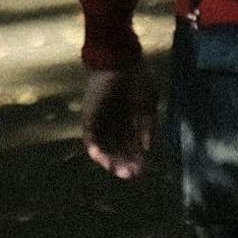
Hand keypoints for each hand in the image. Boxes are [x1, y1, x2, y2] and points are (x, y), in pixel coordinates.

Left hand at [82, 64, 154, 180]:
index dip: (136, 161)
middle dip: (123, 164)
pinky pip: (90, 138)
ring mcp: (102, 123)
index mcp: (131, 124)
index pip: (132, 148)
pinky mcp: (90, 118)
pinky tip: (101, 158)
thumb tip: (146, 150)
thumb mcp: (148, 108)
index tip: (141, 171)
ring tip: (118, 170)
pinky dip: (94, 149)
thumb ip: (147, 128)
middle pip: (117, 152)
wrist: (121, 63)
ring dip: (109, 161)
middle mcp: (115, 126)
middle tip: (130, 175)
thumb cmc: (138, 81)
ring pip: (103, 148)